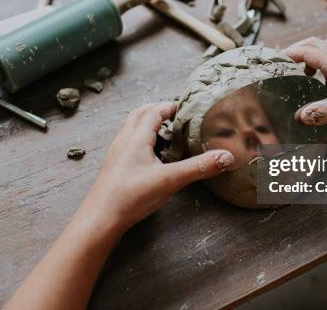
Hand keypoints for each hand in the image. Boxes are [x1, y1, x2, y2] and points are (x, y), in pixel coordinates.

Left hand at [85, 102, 233, 234]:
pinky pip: (127, 145)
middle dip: (156, 110)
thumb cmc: (130, 197)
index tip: (185, 106)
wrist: (100, 220)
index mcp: (136, 138)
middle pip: (138, 115)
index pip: (153, 112)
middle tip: (173, 114)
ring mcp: (116, 155)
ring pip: (130, 130)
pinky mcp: (113, 169)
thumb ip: (199, 167)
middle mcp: (123, 142)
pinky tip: (150, 156)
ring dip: (146, 125)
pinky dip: (140, 141)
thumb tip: (226, 157)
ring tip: (164, 132)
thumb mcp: (170, 180)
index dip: (169, 106)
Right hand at [284, 37, 326, 124]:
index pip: (307, 50)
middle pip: (315, 44)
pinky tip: (321, 86)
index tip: (273, 61)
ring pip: (325, 51)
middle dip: (297, 50)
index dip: (288, 53)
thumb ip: (326, 110)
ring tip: (301, 74)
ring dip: (310, 57)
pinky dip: (321, 68)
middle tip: (284, 63)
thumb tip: (300, 116)